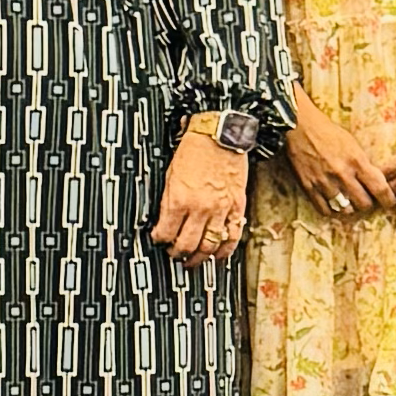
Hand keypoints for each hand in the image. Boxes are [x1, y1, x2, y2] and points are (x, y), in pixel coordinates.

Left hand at [150, 131, 250, 267]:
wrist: (220, 134)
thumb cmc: (193, 150)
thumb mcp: (170, 175)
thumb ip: (168, 201)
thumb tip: (163, 221)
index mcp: (178, 199)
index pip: (165, 233)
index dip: (159, 241)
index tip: (158, 241)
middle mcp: (200, 208)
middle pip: (188, 245)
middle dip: (178, 254)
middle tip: (174, 256)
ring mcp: (221, 209)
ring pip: (210, 246)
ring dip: (200, 257)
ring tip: (193, 261)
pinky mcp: (237, 206)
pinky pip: (232, 236)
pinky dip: (225, 250)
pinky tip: (218, 255)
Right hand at [285, 89, 394, 219]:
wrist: (299, 127)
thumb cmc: (328, 132)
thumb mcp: (353, 144)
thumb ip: (363, 164)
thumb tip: (374, 181)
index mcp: (356, 161)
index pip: (380, 188)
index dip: (388, 200)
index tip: (389, 202)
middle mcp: (342, 174)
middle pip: (364, 204)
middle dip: (368, 204)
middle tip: (366, 200)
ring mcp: (324, 182)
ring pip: (345, 209)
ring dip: (350, 208)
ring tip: (350, 202)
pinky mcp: (309, 187)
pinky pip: (325, 210)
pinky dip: (332, 210)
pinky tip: (334, 205)